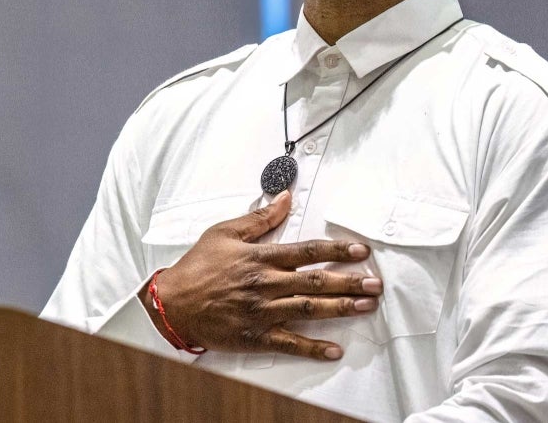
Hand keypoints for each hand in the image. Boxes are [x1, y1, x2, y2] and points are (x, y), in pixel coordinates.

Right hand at [141, 191, 380, 359]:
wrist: (173, 303)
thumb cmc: (197, 268)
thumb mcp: (225, 232)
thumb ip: (260, 218)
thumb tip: (285, 198)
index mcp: (260, 257)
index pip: (307, 251)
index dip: (337, 250)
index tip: (360, 251)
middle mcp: (266, 284)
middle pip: (316, 281)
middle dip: (349, 281)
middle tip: (374, 283)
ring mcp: (262, 311)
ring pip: (309, 309)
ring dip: (340, 308)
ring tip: (365, 306)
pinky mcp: (255, 335)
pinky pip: (289, 342)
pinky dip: (312, 347)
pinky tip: (333, 349)